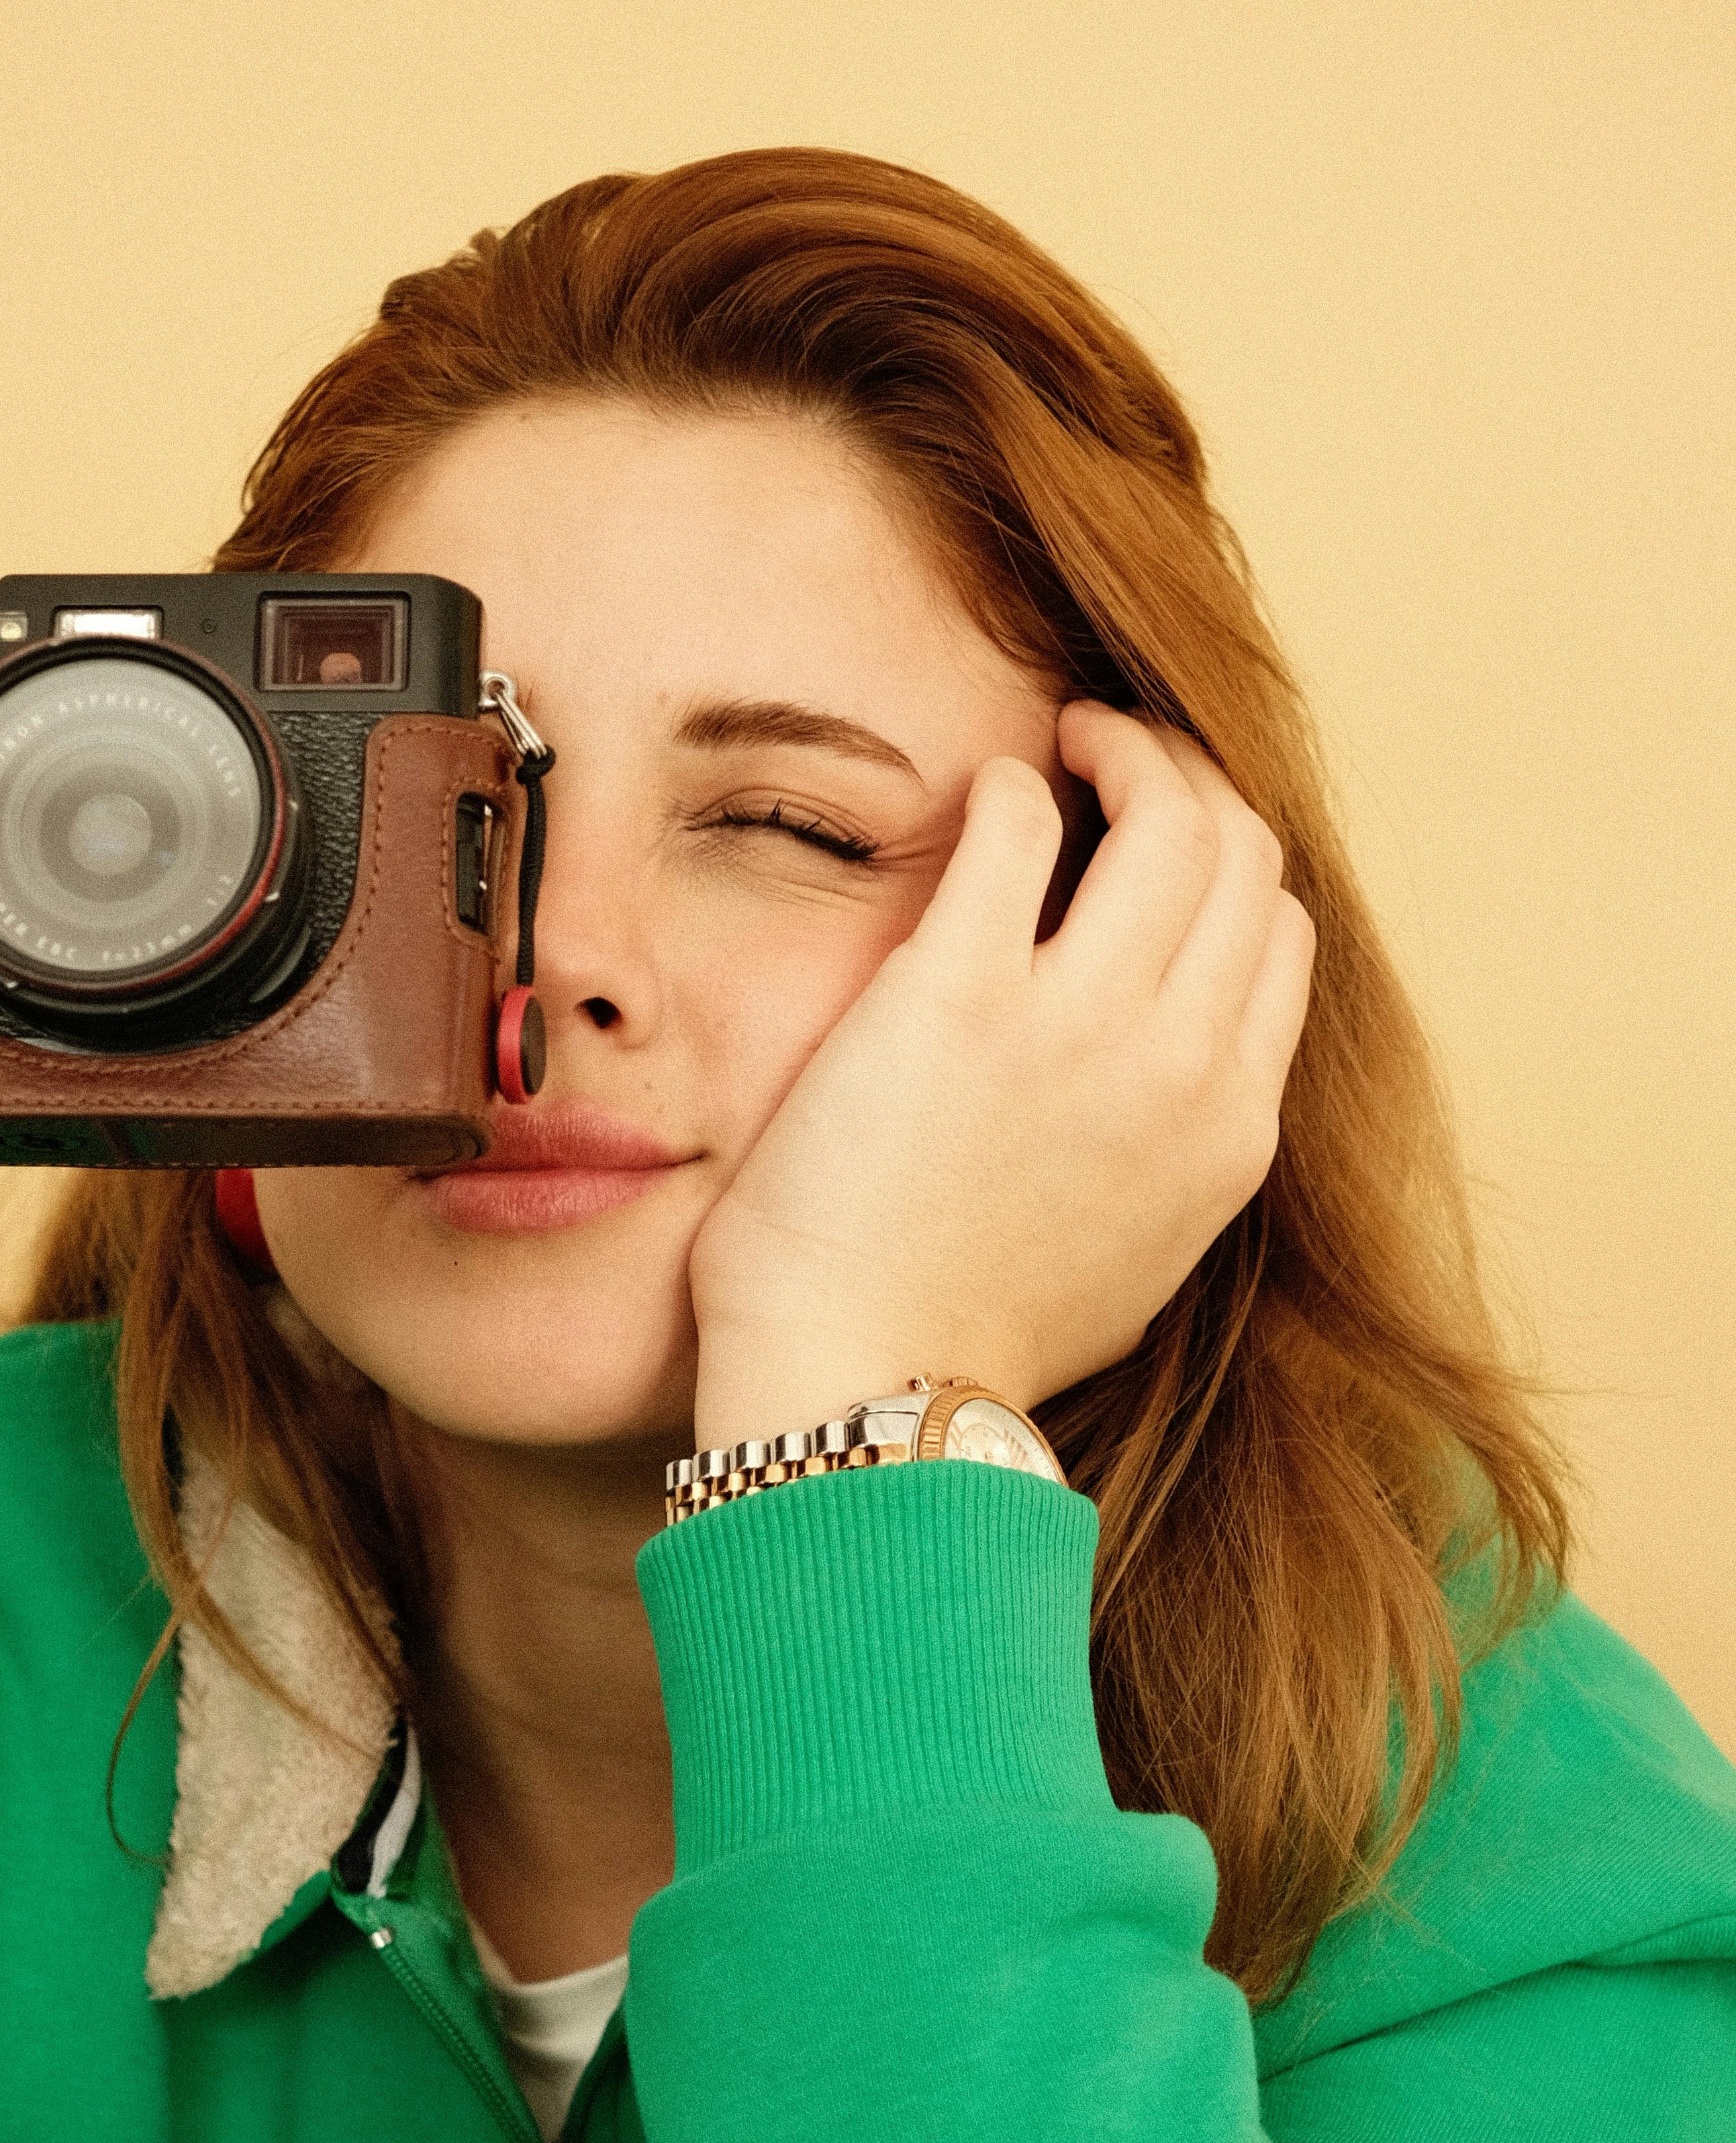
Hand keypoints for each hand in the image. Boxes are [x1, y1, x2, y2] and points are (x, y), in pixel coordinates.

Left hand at [685, 703, 1315, 1449]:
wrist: (865, 1398)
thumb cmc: (964, 1340)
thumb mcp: (1133, 1257)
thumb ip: (1170, 1157)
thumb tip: (1166, 1090)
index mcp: (1230, 1130)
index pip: (1277, 935)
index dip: (1225, 865)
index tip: (1157, 845)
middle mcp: (1180, 1065)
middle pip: (1240, 853)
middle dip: (1186, 776)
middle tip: (1110, 755)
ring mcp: (1076, 1024)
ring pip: (1167, 816)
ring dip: (1118, 748)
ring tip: (1061, 744)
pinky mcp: (956, 995)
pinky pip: (1014, 825)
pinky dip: (1009, 785)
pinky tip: (980, 794)